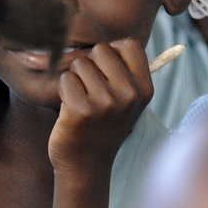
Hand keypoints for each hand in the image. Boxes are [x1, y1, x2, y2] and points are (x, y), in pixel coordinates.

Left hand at [47, 39, 150, 175]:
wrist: (87, 165)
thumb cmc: (102, 125)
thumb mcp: (127, 102)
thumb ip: (125, 72)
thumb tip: (117, 42)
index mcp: (145, 88)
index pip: (129, 44)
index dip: (111, 52)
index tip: (105, 72)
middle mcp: (130, 94)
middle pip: (101, 49)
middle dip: (89, 65)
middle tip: (89, 90)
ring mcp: (106, 103)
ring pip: (80, 63)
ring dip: (74, 79)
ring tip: (81, 101)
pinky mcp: (82, 110)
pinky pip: (65, 80)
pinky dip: (62, 91)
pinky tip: (70, 110)